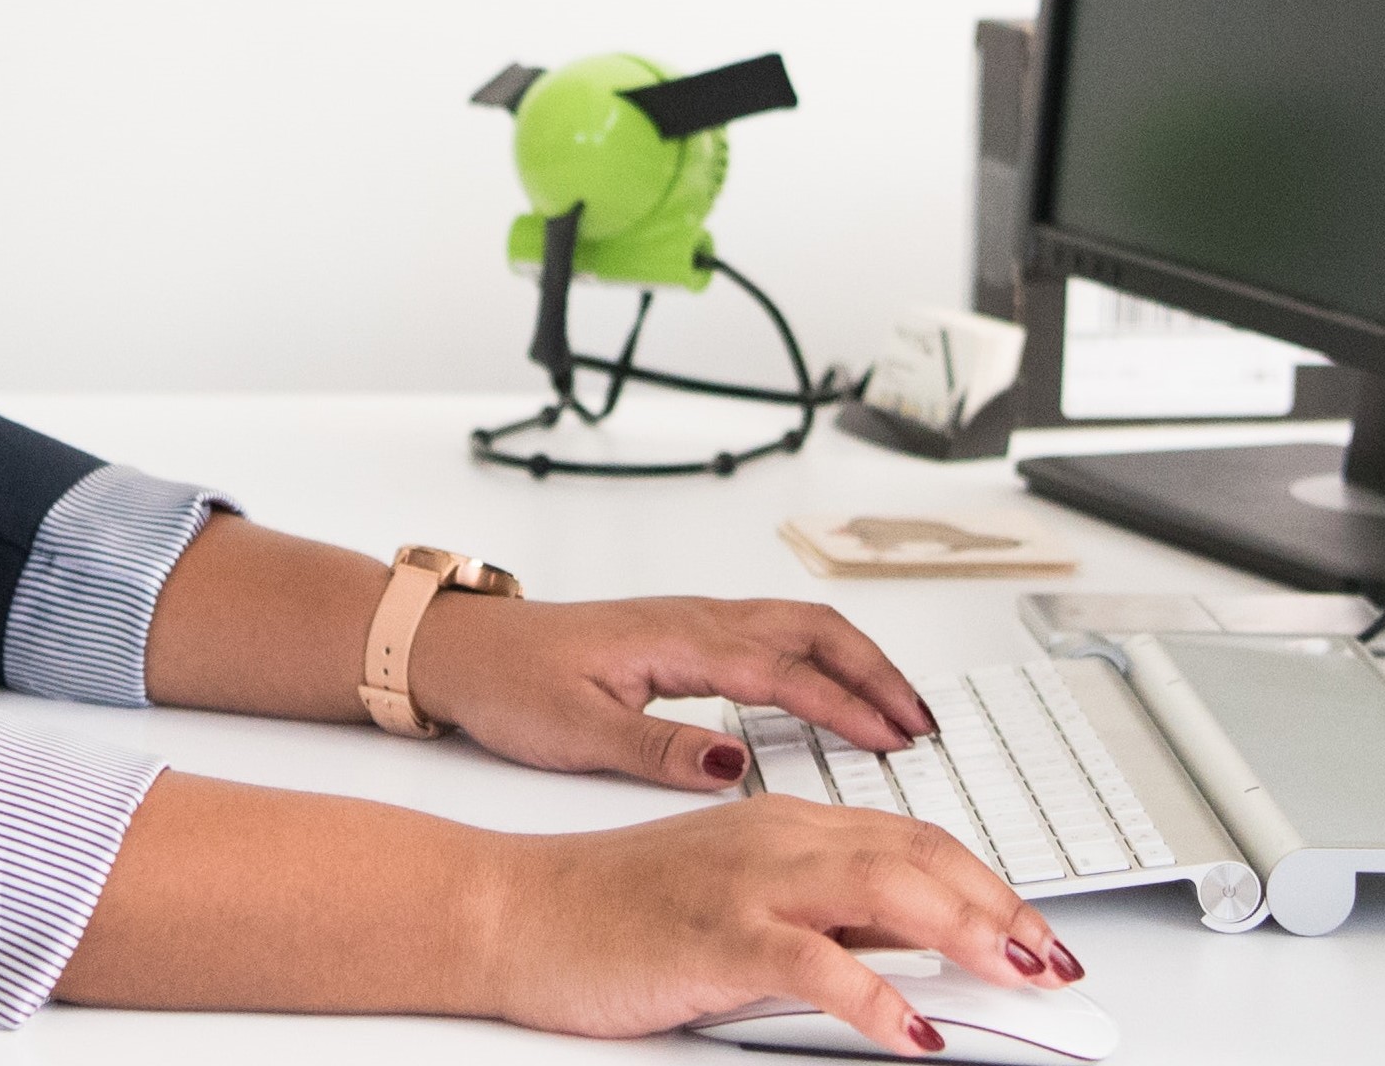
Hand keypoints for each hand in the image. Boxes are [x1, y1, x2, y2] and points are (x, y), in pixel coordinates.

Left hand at [408, 590, 936, 789]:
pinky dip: (819, 654)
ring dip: (854, 658)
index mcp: (675, 642)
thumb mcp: (577, 731)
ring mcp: (689, 621)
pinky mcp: (681, 633)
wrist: (462, 649)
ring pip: (795, 624)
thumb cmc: (509, 683)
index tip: (895, 738)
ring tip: (898, 708)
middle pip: (809, 629)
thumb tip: (735, 764)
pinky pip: (771, 631)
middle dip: (874, 671)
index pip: (783, 670)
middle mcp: (691, 620)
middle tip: (922, 723)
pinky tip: (831, 689)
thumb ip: (659, 749)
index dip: (846, 705)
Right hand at [487, 794, 1080, 1050]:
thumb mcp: (731, 898)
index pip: (913, 839)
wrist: (516, 909)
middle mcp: (776, 839)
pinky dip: (877, 999)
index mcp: (783, 824)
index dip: (988, 882)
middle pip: (917, 856)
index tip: (1036, 930)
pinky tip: (918, 1033)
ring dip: (967, 934)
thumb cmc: (612, 911)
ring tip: (1019, 978)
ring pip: (884, 890)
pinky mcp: (715, 935)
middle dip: (1000, 907)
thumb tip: (903, 950)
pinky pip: (816, 965)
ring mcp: (747, 883)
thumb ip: (816, 914)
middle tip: (1054, 960)